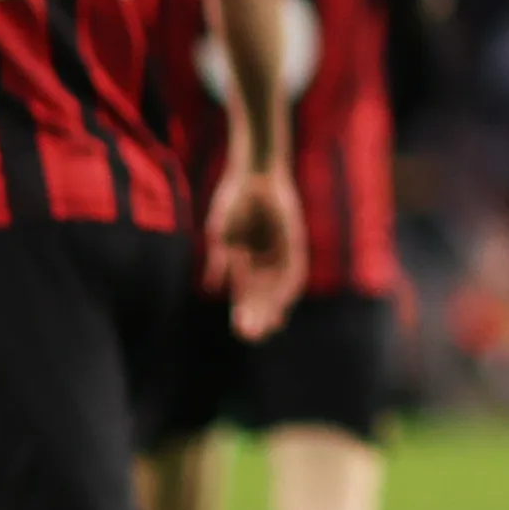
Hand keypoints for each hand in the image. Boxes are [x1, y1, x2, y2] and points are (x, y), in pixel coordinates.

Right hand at [211, 165, 305, 337]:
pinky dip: (287, 291)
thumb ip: (220, 259)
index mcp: (245, 263)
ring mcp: (281, 255)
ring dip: (273, 309)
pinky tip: (282, 306)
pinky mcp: (295, 245)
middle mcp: (265, 263)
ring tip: (266, 328)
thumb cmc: (233, 200)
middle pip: (264, 298)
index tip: (240, 330)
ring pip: (279, 291)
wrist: (254, 172)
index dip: (244, 313)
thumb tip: (213, 288)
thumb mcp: (221, 232)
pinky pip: (294, 273)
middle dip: (257, 317)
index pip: (247, 295)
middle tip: (249, 336)